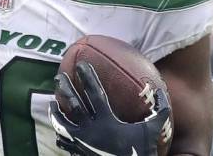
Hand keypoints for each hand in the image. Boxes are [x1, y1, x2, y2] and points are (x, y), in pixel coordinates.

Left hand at [48, 61, 171, 155]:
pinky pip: (64, 142)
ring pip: (62, 124)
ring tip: (52, 103)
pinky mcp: (79, 153)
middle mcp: (91, 130)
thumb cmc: (141, 152)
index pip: (94, 93)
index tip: (81, 64)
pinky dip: (59, 134)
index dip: (88, 77)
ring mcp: (82, 142)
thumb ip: (158, 111)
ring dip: (55, 112)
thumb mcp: (152, 130)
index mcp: (107, 121)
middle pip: (73, 104)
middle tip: (58, 77)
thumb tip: (161, 91)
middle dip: (65, 89)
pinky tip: (57, 129)